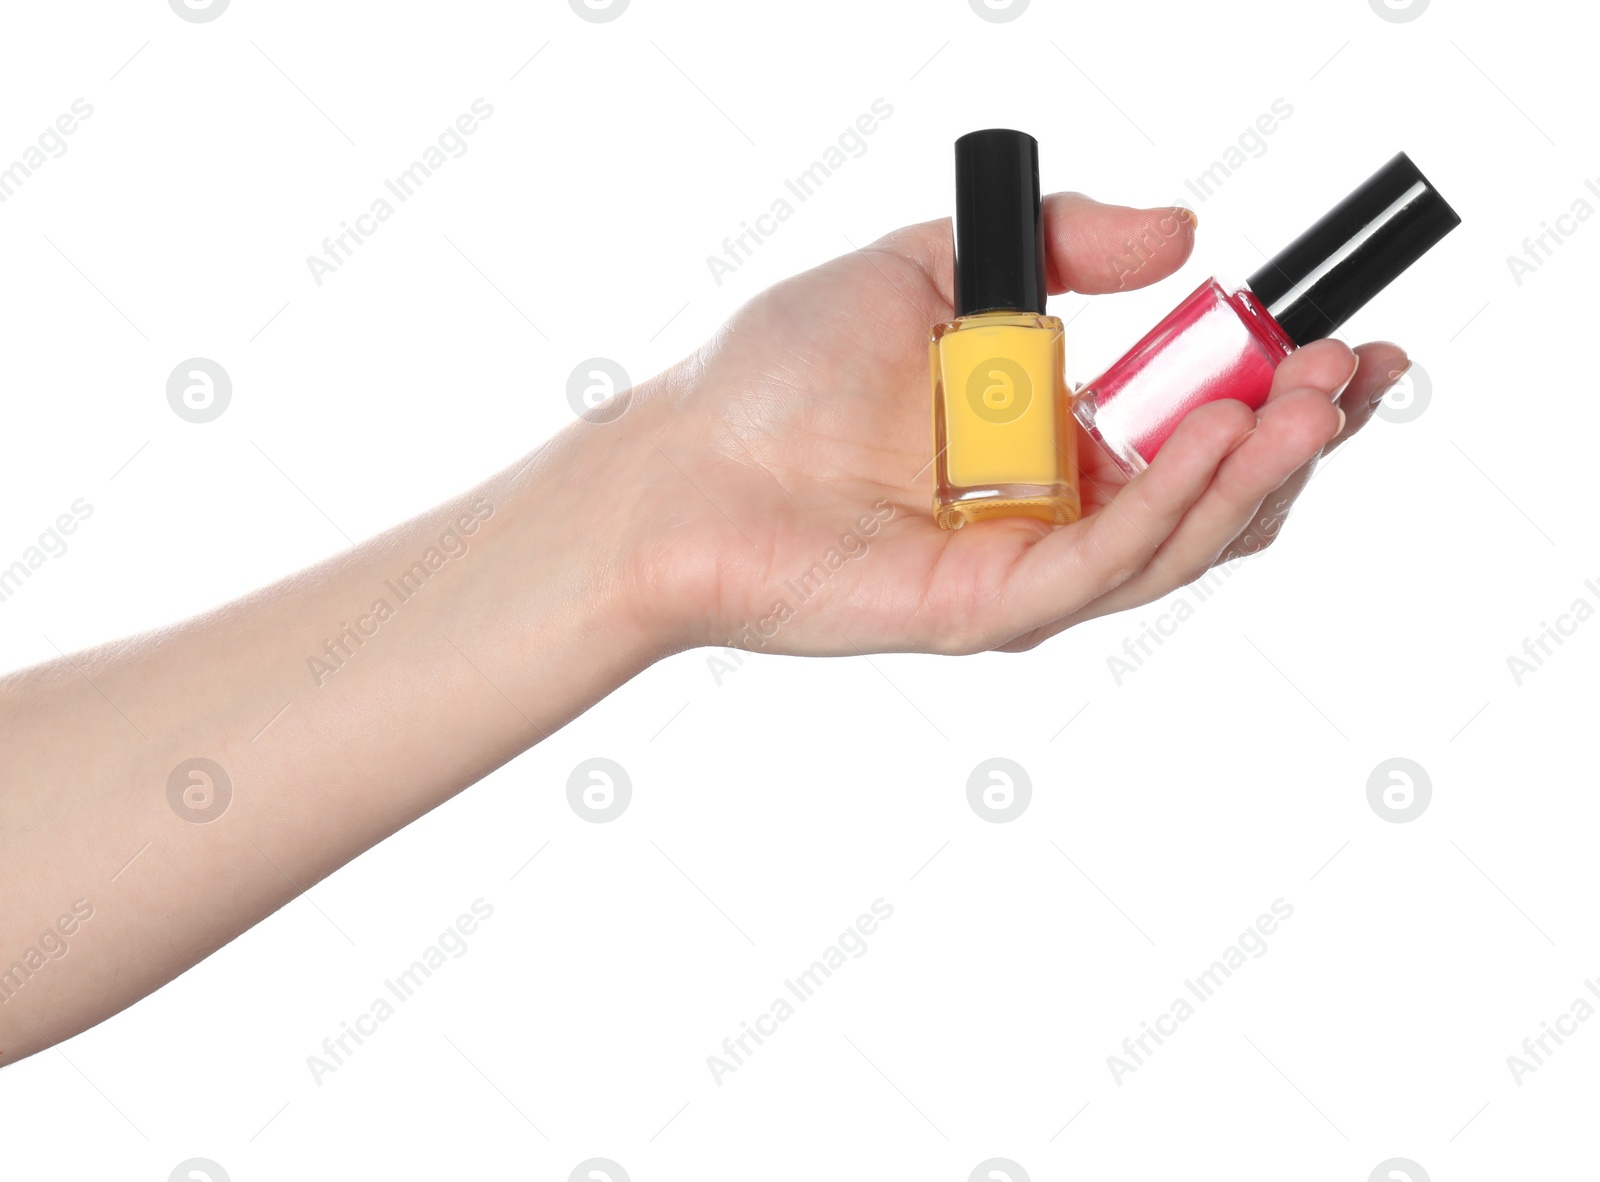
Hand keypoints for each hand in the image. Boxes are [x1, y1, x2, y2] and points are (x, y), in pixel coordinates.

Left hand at [604, 194, 1408, 655]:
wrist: (686, 459)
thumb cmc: (785, 371)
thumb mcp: (934, 267)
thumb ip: (1057, 247)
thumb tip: (1180, 232)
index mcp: (1062, 442)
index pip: (1204, 428)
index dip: (1285, 389)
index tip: (1348, 337)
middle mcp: (1062, 514)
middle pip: (1221, 496)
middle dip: (1299, 437)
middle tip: (1350, 370)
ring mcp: (1033, 571)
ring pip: (1183, 541)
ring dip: (1258, 473)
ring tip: (1310, 400)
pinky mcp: (992, 608)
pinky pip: (1106, 568)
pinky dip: (1171, 509)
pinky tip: (1217, 446)